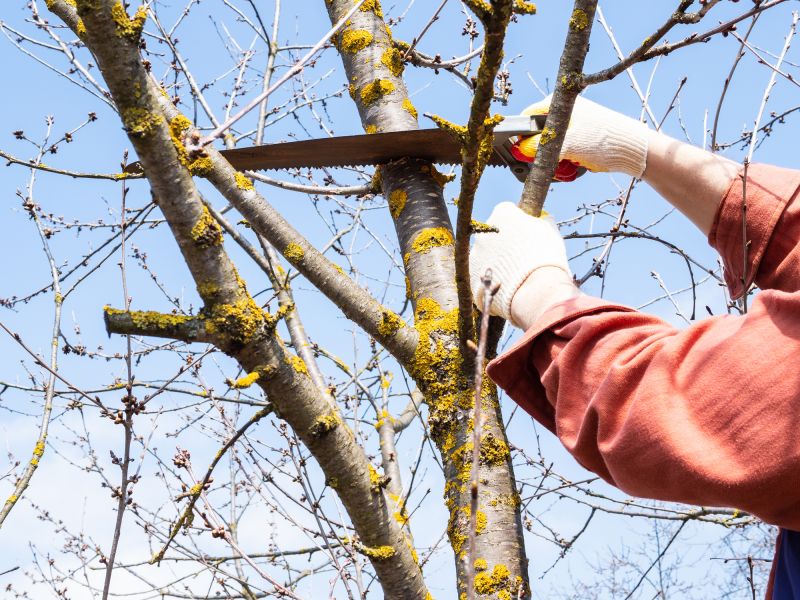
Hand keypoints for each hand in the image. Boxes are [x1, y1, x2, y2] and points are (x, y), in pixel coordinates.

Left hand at [470, 203, 580, 327]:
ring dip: (497, 259)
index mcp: (502, 214)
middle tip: (520, 254)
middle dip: (504, 241)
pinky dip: (493, 277)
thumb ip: (541, 222)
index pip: (507, 211)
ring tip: (515, 272)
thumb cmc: (545, 255)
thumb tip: (543, 219)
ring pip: (487, 253)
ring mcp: (475, 253)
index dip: (516, 222)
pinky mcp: (472, 274)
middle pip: (494, 233)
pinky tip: (507, 284)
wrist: (534, 287)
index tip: (525, 232)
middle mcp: (484, 230)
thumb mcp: (549, 231)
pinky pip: (484, 273)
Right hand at [512, 95, 649, 178]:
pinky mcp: (579, 139)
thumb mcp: (567, 144)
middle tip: (548, 164)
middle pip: (537, 135)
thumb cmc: (603, 139)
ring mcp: (572, 125)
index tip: (519, 152)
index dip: (520, 135)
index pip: (527, 116)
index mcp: (558, 103)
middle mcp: (563, 111)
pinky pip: (562, 152)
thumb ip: (539, 147)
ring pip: (549, 146)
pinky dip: (564, 162)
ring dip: (553, 160)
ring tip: (566, 167)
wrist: (634, 150)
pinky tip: (573, 167)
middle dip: (539, 153)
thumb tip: (519, 150)